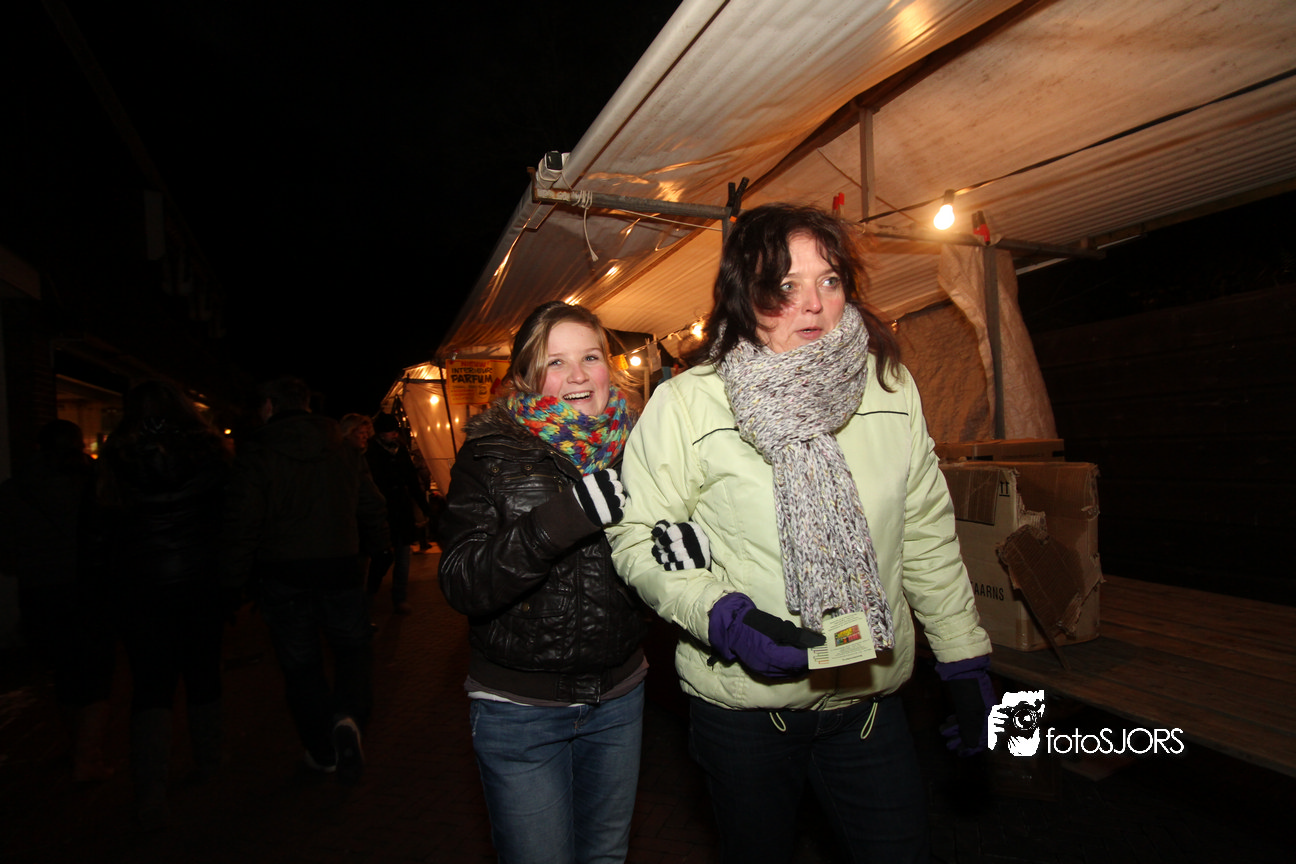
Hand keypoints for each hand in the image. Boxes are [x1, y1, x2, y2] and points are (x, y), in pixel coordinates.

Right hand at [572, 469, 625, 525]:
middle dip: (614, 490)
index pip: (612, 474)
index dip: (610, 479)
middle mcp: (605, 489)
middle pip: (618, 486)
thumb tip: (603, 479)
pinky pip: (621, 512)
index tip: (606, 484)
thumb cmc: (572, 501)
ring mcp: (609, 502)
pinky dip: (616, 513)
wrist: (567, 519)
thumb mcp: (580, 486)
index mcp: (597, 480)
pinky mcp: (612, 515)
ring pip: (621, 499)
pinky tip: (610, 513)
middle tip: (608, 496)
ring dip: (616, 502)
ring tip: (609, 506)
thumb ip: (593, 481)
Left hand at [651, 520, 709, 569]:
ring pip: (677, 556)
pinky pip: (683, 566)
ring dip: (665, 558)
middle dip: (662, 550)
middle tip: (658, 552)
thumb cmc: (686, 537)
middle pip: (673, 546)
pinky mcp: (700, 562)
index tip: (658, 543)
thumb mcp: (677, 528)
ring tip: (660, 558)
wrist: (705, 549)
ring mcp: (699, 551)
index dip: (661, 539)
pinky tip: (667, 565)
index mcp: (690, 527)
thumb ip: (664, 526)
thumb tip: (655, 532)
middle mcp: (696, 538)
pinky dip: (672, 566)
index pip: (672, 533)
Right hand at [708, 593, 824, 677]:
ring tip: (810, 655)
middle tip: (819, 651)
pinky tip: (796, 660)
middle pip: (794, 669)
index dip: (810, 654)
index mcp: (770, 654)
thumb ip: (794, 636)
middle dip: (807, 661)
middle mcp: (767, 667)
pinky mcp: (761, 669)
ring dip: (800, 665)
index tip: (821, 648)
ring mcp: (763, 670)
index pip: (796, 659)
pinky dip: (791, 668)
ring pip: (789, 672)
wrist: (730, 627)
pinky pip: (781, 673)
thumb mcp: (775, 626)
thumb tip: (813, 640)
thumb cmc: (752, 622)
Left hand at [935, 655, 995, 754]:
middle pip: (975, 731)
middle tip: (949, 747)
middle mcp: (987, 710)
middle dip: (961, 740)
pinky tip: (946, 723)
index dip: (972, 747)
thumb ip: (971, 729)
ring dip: (956, 730)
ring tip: (944, 734)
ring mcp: (979, 704)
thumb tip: (971, 746)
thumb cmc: (968, 688)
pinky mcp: (970, 698)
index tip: (961, 754)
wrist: (963, 666)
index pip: (984, 737)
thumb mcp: (969, 712)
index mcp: (991, 715)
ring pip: (967, 722)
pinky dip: (956, 720)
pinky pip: (965, 713)